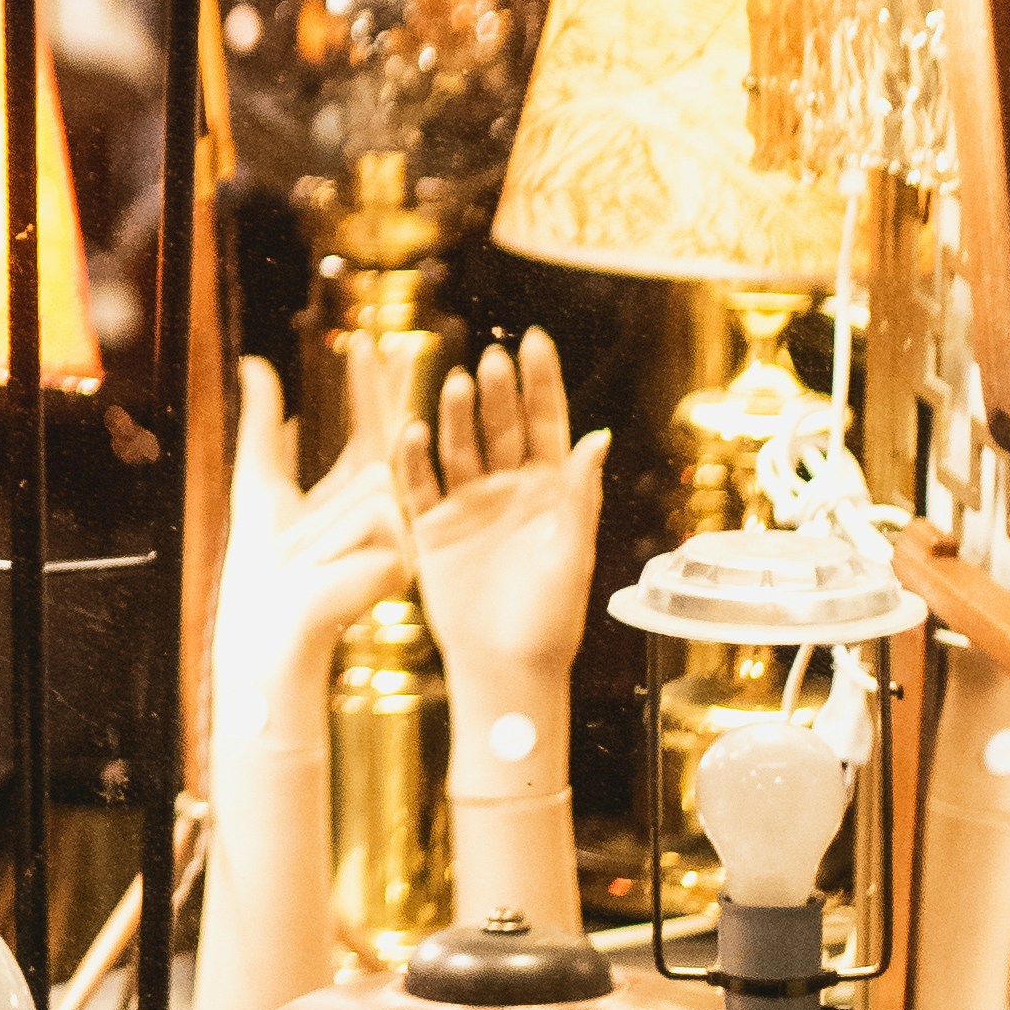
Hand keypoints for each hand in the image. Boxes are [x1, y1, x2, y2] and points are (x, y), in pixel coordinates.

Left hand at [214, 354, 414, 753]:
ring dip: (326, 525)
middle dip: (387, 406)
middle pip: (387, 441)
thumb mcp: (260, 477)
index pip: (369, 424)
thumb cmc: (263, 559)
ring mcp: (398, 529)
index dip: (368, 386)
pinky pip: (366, 519)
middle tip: (396, 357)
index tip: (367, 344)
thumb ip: (262, 420)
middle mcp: (385, 502)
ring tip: (307, 558)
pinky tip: (323, 566)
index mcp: (357, 484)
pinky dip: (335, 540)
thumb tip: (256, 363)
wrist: (268, 618)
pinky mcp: (401, 556)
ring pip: (370, 486)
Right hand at [394, 330, 608, 758]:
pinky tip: (412, 432)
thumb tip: (596, 438)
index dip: (541, 383)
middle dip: (497, 392)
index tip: (534, 341)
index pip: (547, 424)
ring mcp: (468, 506)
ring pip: (459, 447)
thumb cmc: (551, 621)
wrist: (505, 668)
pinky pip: (419, 485)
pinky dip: (414, 459)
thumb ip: (579, 496)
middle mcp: (508, 490)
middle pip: (500, 427)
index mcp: (551, 492)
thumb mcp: (573, 555)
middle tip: (491, 361)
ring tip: (455, 385)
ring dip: (456, 416)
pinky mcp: (432, 529)